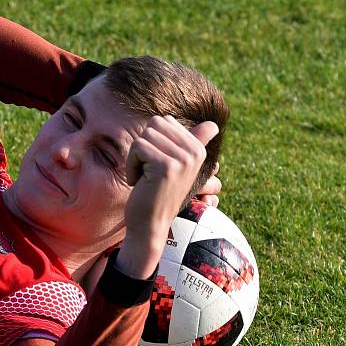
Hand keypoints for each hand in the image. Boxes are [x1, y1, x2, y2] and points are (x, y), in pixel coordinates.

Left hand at [116, 116, 218, 278]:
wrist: (150, 224)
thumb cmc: (157, 193)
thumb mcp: (176, 165)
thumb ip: (193, 143)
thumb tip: (213, 125)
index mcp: (198, 149)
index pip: (164, 121)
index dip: (152, 142)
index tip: (157, 166)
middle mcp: (194, 152)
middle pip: (155, 124)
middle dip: (144, 147)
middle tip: (149, 172)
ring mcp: (182, 160)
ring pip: (144, 136)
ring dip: (136, 158)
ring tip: (145, 178)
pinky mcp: (166, 166)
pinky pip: (138, 147)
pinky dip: (131, 166)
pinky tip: (139, 182)